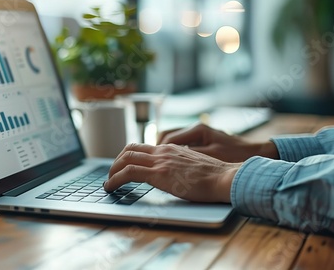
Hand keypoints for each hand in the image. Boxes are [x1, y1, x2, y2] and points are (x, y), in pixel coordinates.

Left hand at [103, 143, 240, 202]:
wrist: (225, 178)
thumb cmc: (215, 177)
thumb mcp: (194, 166)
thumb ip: (180, 166)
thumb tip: (172, 175)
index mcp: (171, 149)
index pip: (142, 147)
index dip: (128, 155)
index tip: (122, 166)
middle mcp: (163, 151)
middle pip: (130, 149)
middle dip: (116, 162)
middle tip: (112, 174)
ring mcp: (160, 161)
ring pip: (125, 159)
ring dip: (112, 170)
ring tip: (108, 182)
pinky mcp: (159, 173)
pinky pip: (129, 172)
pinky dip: (115, 179)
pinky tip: (110, 187)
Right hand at [158, 124, 278, 162]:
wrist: (255, 153)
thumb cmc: (235, 154)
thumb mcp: (211, 157)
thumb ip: (190, 156)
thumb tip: (169, 159)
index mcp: (198, 130)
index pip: (168, 137)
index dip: (156, 149)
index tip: (149, 160)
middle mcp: (196, 128)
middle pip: (167, 135)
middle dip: (156, 148)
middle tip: (148, 161)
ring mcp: (199, 134)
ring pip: (173, 139)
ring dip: (163, 150)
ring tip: (157, 163)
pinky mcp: (203, 140)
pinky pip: (182, 144)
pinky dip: (174, 152)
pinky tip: (172, 163)